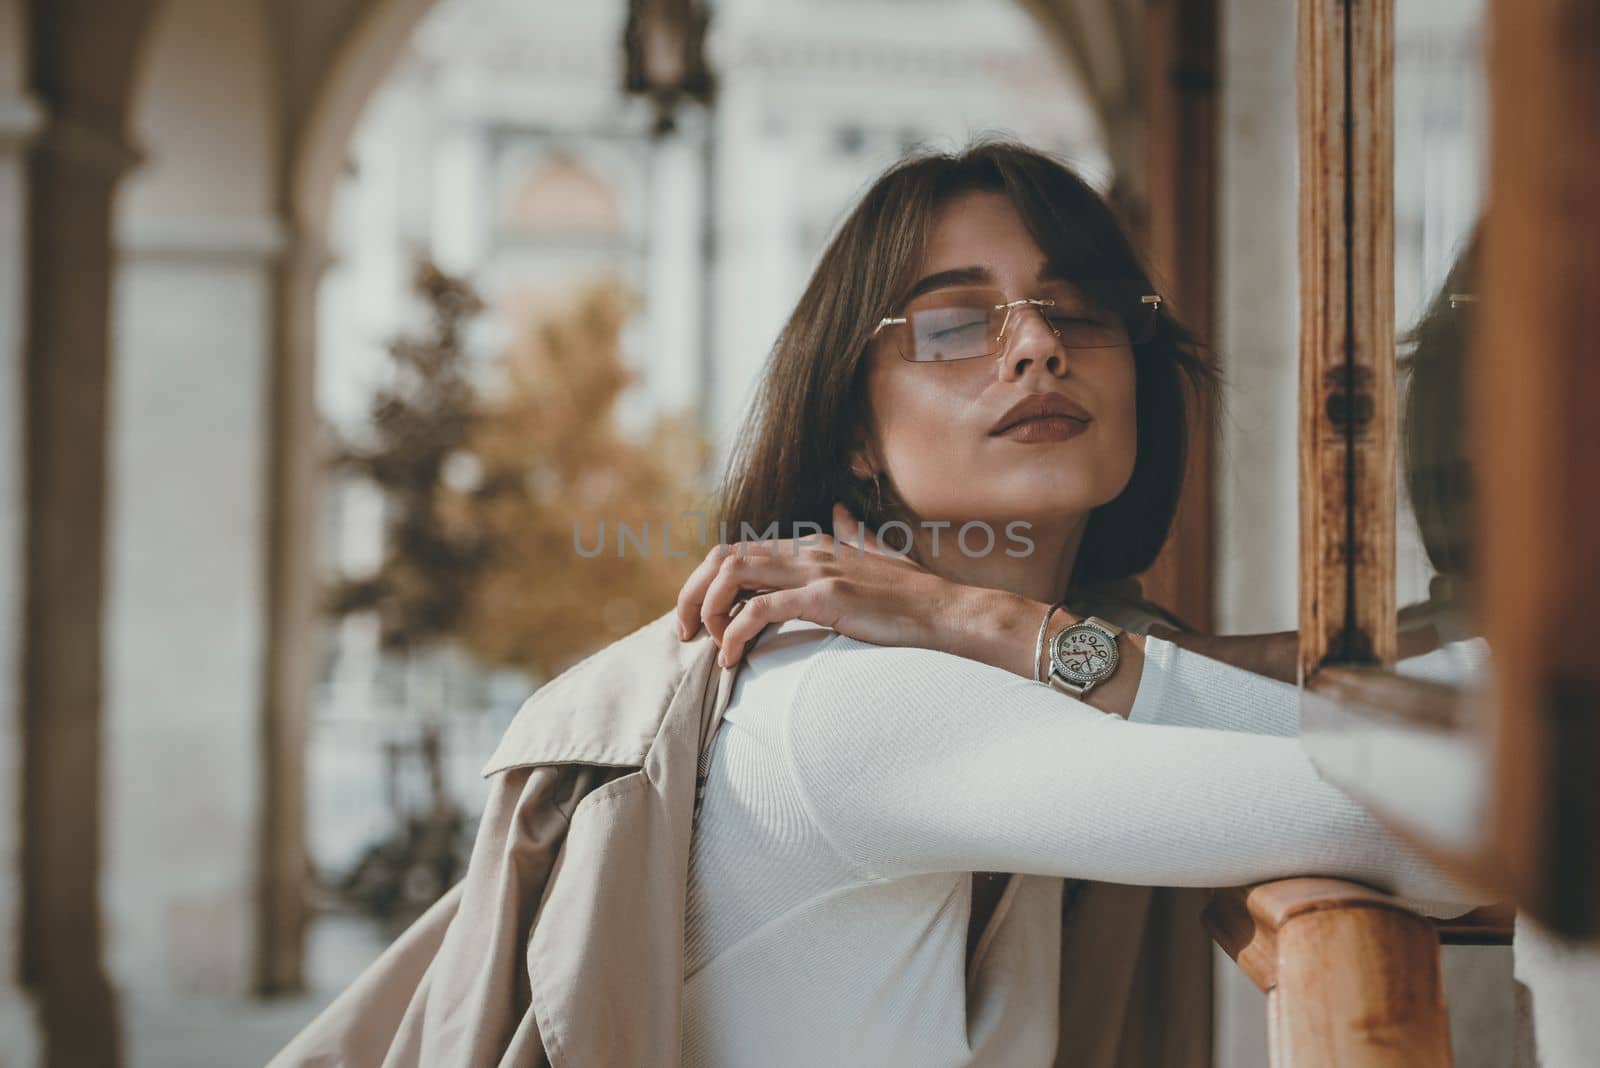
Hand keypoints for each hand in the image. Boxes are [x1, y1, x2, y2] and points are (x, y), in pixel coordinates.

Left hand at [675, 503, 965, 666]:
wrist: (947, 612)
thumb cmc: (913, 594)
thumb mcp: (877, 554)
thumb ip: (853, 533)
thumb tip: (839, 506)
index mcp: (812, 544)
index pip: (739, 549)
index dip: (707, 580)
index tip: (700, 616)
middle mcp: (807, 551)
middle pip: (724, 556)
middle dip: (692, 593)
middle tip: (686, 631)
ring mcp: (816, 572)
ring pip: (734, 574)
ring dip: (709, 610)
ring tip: (710, 644)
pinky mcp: (826, 598)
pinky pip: (761, 610)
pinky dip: (736, 633)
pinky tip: (732, 658)